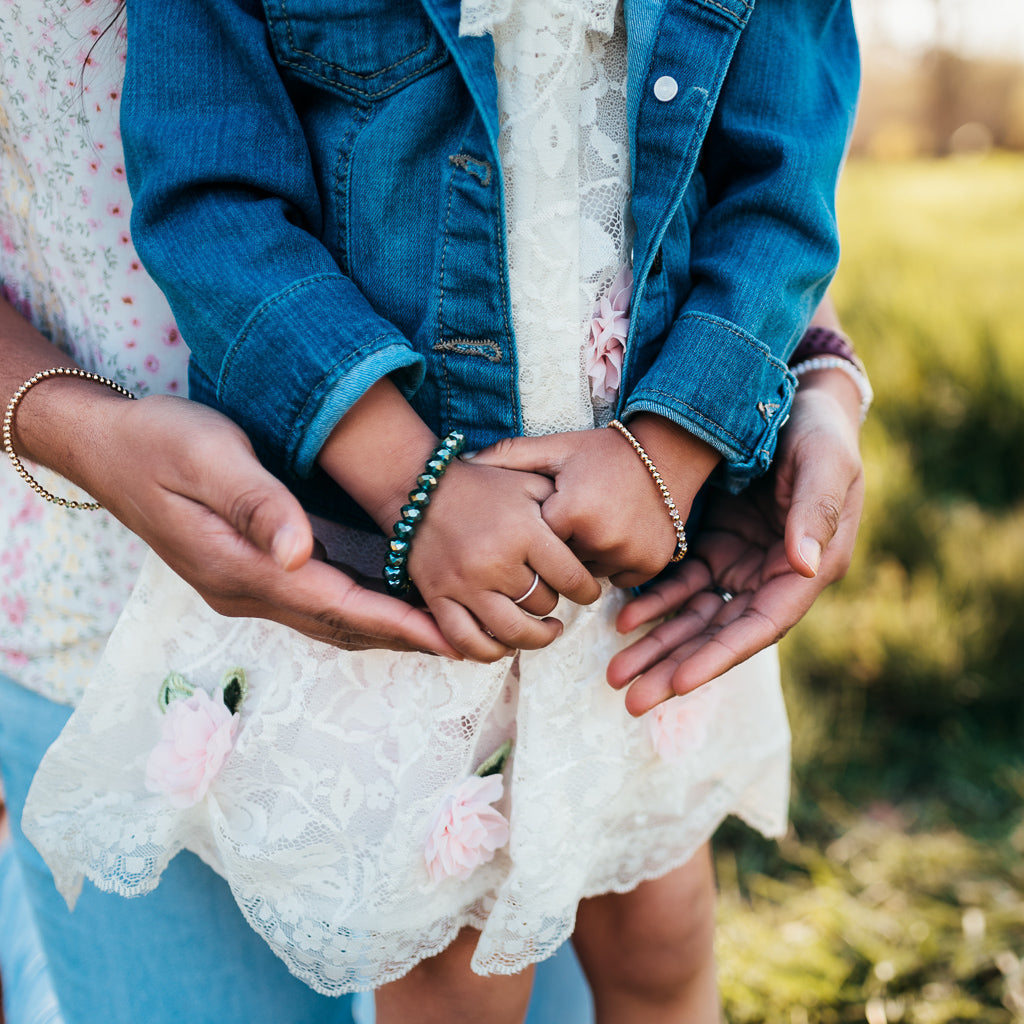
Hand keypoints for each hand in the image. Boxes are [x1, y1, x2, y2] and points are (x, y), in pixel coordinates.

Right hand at [77, 395, 459, 655]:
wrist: (103, 447)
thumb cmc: (159, 440)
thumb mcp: (208, 456)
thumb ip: (255, 503)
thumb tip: (299, 552)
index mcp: (239, 566)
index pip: (334, 604)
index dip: (394, 621)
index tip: (445, 636)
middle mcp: (242, 590)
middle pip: (336, 625)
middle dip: (400, 636)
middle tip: (461, 641)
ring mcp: (239, 587)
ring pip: (324, 621)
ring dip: (380, 630)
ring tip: (435, 631)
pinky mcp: (241, 575)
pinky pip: (310, 606)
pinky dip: (354, 612)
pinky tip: (383, 603)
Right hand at [314, 378, 600, 662]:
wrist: (421, 487)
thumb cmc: (483, 485)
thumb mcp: (529, 483)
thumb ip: (561, 508)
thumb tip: (588, 536)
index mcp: (524, 532)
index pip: (572, 579)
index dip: (588, 592)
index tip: (589, 591)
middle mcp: (495, 562)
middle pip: (542, 605)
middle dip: (555, 603)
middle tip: (555, 595)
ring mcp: (465, 584)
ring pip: (511, 632)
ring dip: (534, 638)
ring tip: (544, 631)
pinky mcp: (438, 597)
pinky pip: (466, 640)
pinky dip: (487, 651)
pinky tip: (503, 645)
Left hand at [471, 418, 718, 587]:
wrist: (668, 455)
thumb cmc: (604, 452)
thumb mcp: (557, 448)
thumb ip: (510, 456)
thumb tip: (465, 461)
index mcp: (570, 512)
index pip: (535, 543)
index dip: (539, 527)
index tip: (548, 511)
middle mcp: (599, 540)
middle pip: (559, 563)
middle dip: (561, 545)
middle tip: (576, 516)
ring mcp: (627, 556)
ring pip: (588, 574)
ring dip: (586, 556)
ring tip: (597, 523)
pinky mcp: (649, 566)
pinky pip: (618, 578)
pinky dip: (615, 563)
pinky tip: (619, 533)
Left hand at [606, 371, 863, 715]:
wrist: (795, 395)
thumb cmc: (819, 429)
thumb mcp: (825, 463)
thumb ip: (815, 510)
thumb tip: (805, 564)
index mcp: (808, 568)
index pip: (759, 627)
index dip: (719, 657)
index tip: (679, 683)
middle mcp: (773, 575)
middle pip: (719, 634)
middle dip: (675, 666)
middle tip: (630, 698)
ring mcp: (742, 562)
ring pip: (695, 616)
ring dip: (657, 643)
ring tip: (616, 671)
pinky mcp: (716, 544)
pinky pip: (681, 582)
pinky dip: (653, 601)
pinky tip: (622, 618)